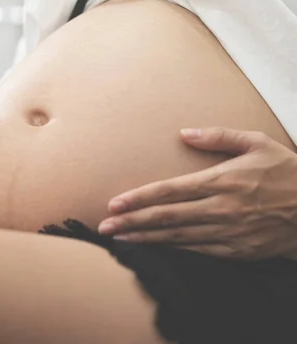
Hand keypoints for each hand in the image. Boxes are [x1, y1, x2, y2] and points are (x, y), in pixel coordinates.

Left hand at [98, 127, 296, 260]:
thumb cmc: (288, 171)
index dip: (139, 198)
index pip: (169, 190)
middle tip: (104, 226)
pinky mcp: (237, 249)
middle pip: (166, 216)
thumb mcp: (258, 143)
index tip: (114, 203)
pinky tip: (154, 246)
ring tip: (120, 239)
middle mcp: (221, 207)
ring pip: (177, 237)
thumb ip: (219, 136)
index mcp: (222, 179)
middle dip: (132, 222)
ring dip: (145, 238)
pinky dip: (173, 248)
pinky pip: (198, 250)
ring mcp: (229, 231)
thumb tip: (185, 132)